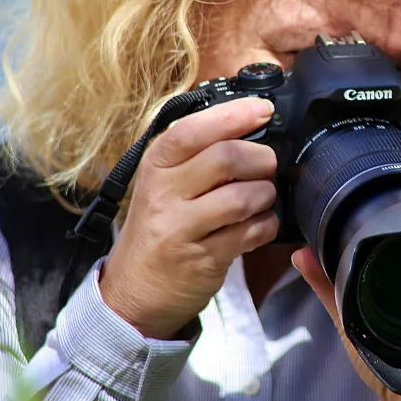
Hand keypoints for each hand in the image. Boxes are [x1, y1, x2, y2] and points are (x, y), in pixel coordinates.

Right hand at [100, 97, 279, 339]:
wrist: (133, 290)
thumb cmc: (160, 226)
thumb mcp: (163, 183)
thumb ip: (198, 155)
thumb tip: (250, 123)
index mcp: (156, 166)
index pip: (192, 130)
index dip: (233, 115)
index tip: (262, 110)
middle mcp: (164, 194)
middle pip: (225, 158)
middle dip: (261, 159)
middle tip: (267, 166)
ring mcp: (181, 229)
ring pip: (242, 197)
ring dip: (266, 194)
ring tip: (263, 197)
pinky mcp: (203, 260)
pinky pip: (249, 233)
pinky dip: (266, 224)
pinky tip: (260, 223)